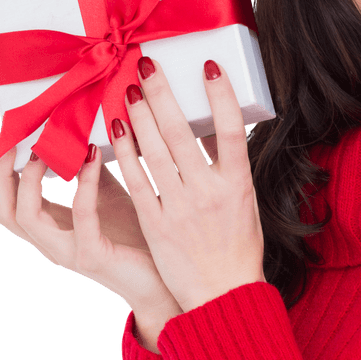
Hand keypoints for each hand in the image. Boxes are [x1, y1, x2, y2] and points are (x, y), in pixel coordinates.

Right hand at [0, 141, 182, 317]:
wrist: (165, 280)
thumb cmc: (138, 238)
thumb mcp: (108, 196)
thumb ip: (90, 171)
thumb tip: (83, 132)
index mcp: (51, 228)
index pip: (8, 199)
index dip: (1, 167)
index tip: (10, 132)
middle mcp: (52, 243)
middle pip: (4, 210)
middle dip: (2, 172)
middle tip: (15, 136)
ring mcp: (68, 253)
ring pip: (25, 216)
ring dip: (31, 177)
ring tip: (46, 147)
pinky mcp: (93, 257)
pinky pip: (80, 216)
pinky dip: (83, 184)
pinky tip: (93, 157)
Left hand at [112, 55, 265, 311]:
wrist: (223, 294)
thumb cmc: (237, 247)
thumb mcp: (244, 203)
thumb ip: (227, 168)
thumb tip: (210, 127)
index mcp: (238, 185)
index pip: (232, 131)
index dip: (221, 96)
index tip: (208, 66)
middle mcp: (209, 194)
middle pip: (182, 134)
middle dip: (162, 95)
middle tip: (147, 65)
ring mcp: (180, 209)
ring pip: (155, 152)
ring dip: (139, 116)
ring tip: (129, 89)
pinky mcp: (156, 223)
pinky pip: (137, 180)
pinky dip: (125, 152)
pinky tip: (116, 130)